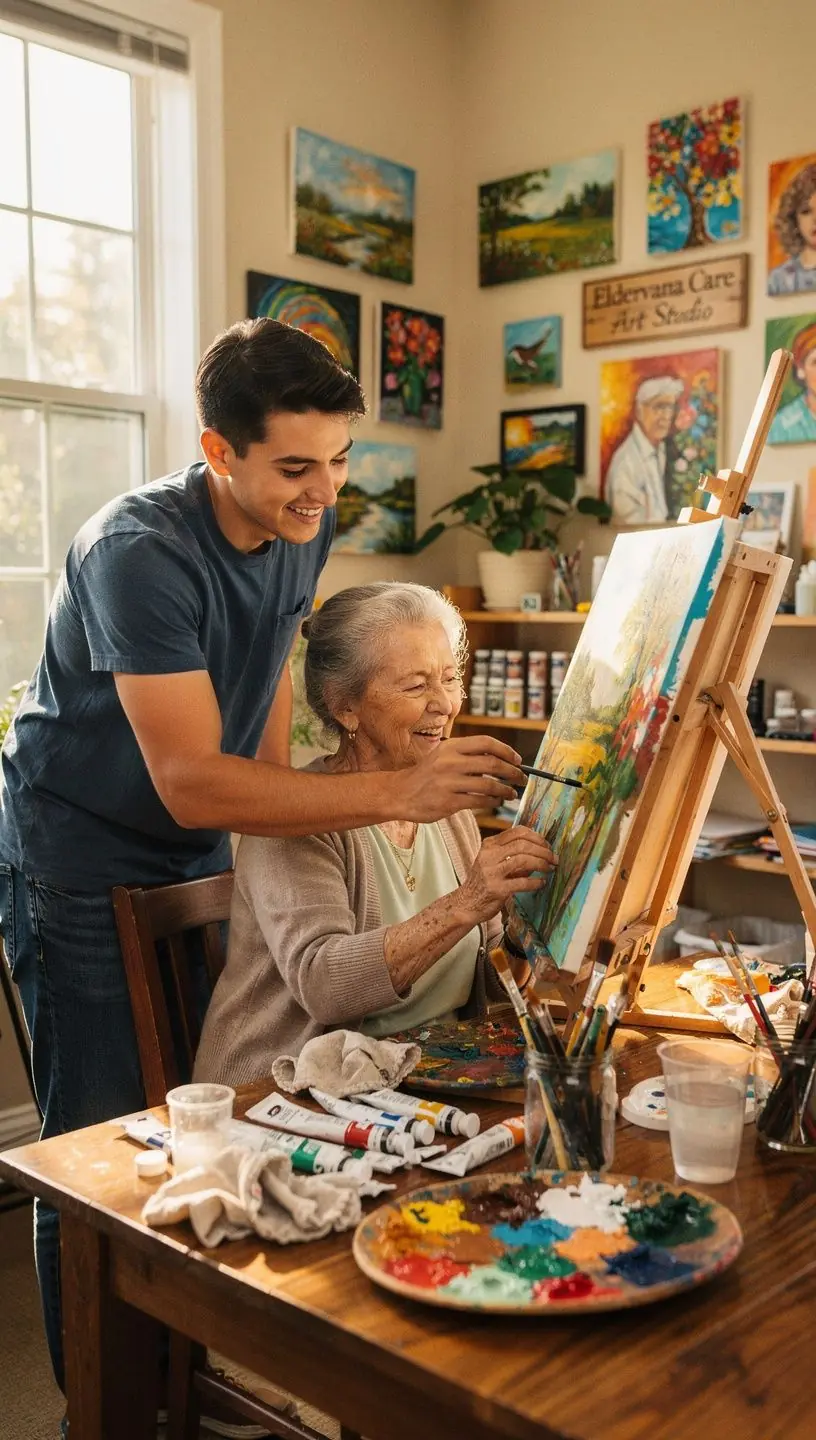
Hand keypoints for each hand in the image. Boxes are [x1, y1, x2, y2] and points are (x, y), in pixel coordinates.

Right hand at [393, 735, 524, 823]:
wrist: (400, 793)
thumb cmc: (427, 775)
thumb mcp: (443, 756)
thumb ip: (468, 755)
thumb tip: (502, 760)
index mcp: (451, 747)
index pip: (486, 743)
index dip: (506, 751)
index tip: (518, 760)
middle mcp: (450, 762)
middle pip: (492, 764)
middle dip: (512, 772)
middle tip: (521, 778)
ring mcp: (449, 782)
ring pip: (489, 785)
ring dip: (506, 790)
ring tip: (512, 793)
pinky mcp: (448, 802)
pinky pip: (479, 801)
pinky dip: (492, 802)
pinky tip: (496, 802)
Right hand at [458, 827, 556, 924]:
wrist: (466, 904)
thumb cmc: (484, 882)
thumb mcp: (494, 862)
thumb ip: (513, 854)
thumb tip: (541, 850)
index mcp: (489, 845)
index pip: (517, 832)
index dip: (537, 837)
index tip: (547, 846)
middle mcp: (489, 855)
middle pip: (523, 844)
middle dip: (543, 851)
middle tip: (554, 859)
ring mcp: (491, 872)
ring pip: (523, 860)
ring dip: (541, 864)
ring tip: (550, 869)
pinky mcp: (496, 889)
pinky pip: (522, 882)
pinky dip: (536, 882)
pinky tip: (542, 883)